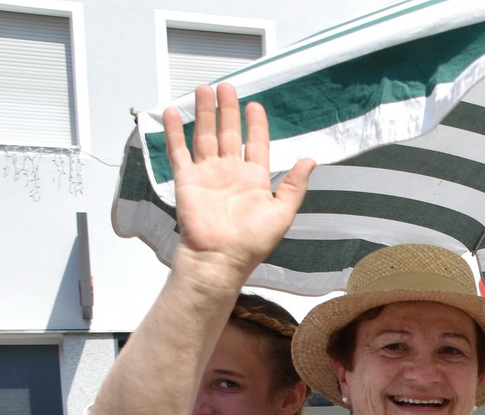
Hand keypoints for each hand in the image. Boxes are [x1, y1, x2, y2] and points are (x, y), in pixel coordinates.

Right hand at [163, 84, 314, 289]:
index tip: (255, 105)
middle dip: (228, 110)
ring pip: (205, 136)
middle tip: (227, 87)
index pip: (255, 144)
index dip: (256, 125)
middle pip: (229, 133)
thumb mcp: (282, 212)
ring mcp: (207, 174)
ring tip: (204, 89)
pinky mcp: (186, 180)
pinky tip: (173, 113)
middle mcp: (230, 173)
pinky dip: (174, 132)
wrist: (220, 257)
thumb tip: (311, 160)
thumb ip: (295, 185)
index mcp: (254, 179)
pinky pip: (179, 151)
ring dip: (204, 113)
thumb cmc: (252, 241)